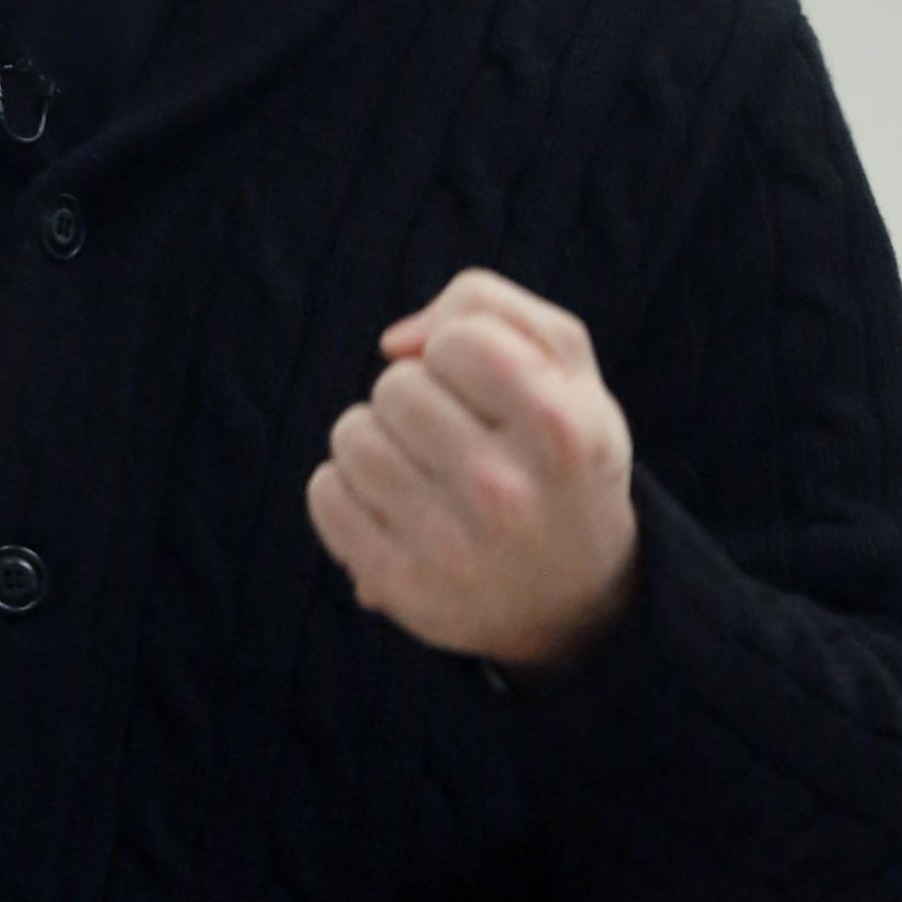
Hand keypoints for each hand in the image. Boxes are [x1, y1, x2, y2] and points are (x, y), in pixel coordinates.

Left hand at [305, 268, 637, 668]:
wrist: (576, 594)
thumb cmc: (558, 451)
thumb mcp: (564, 366)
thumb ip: (486, 306)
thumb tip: (393, 342)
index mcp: (560, 430)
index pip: (457, 339)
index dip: (459, 352)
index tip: (486, 388)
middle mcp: (506, 494)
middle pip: (396, 386)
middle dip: (417, 396)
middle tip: (456, 437)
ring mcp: (450, 548)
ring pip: (351, 434)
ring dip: (376, 438)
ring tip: (422, 468)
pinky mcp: (400, 585)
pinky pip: (325, 492)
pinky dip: (346, 488)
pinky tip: (392, 505)